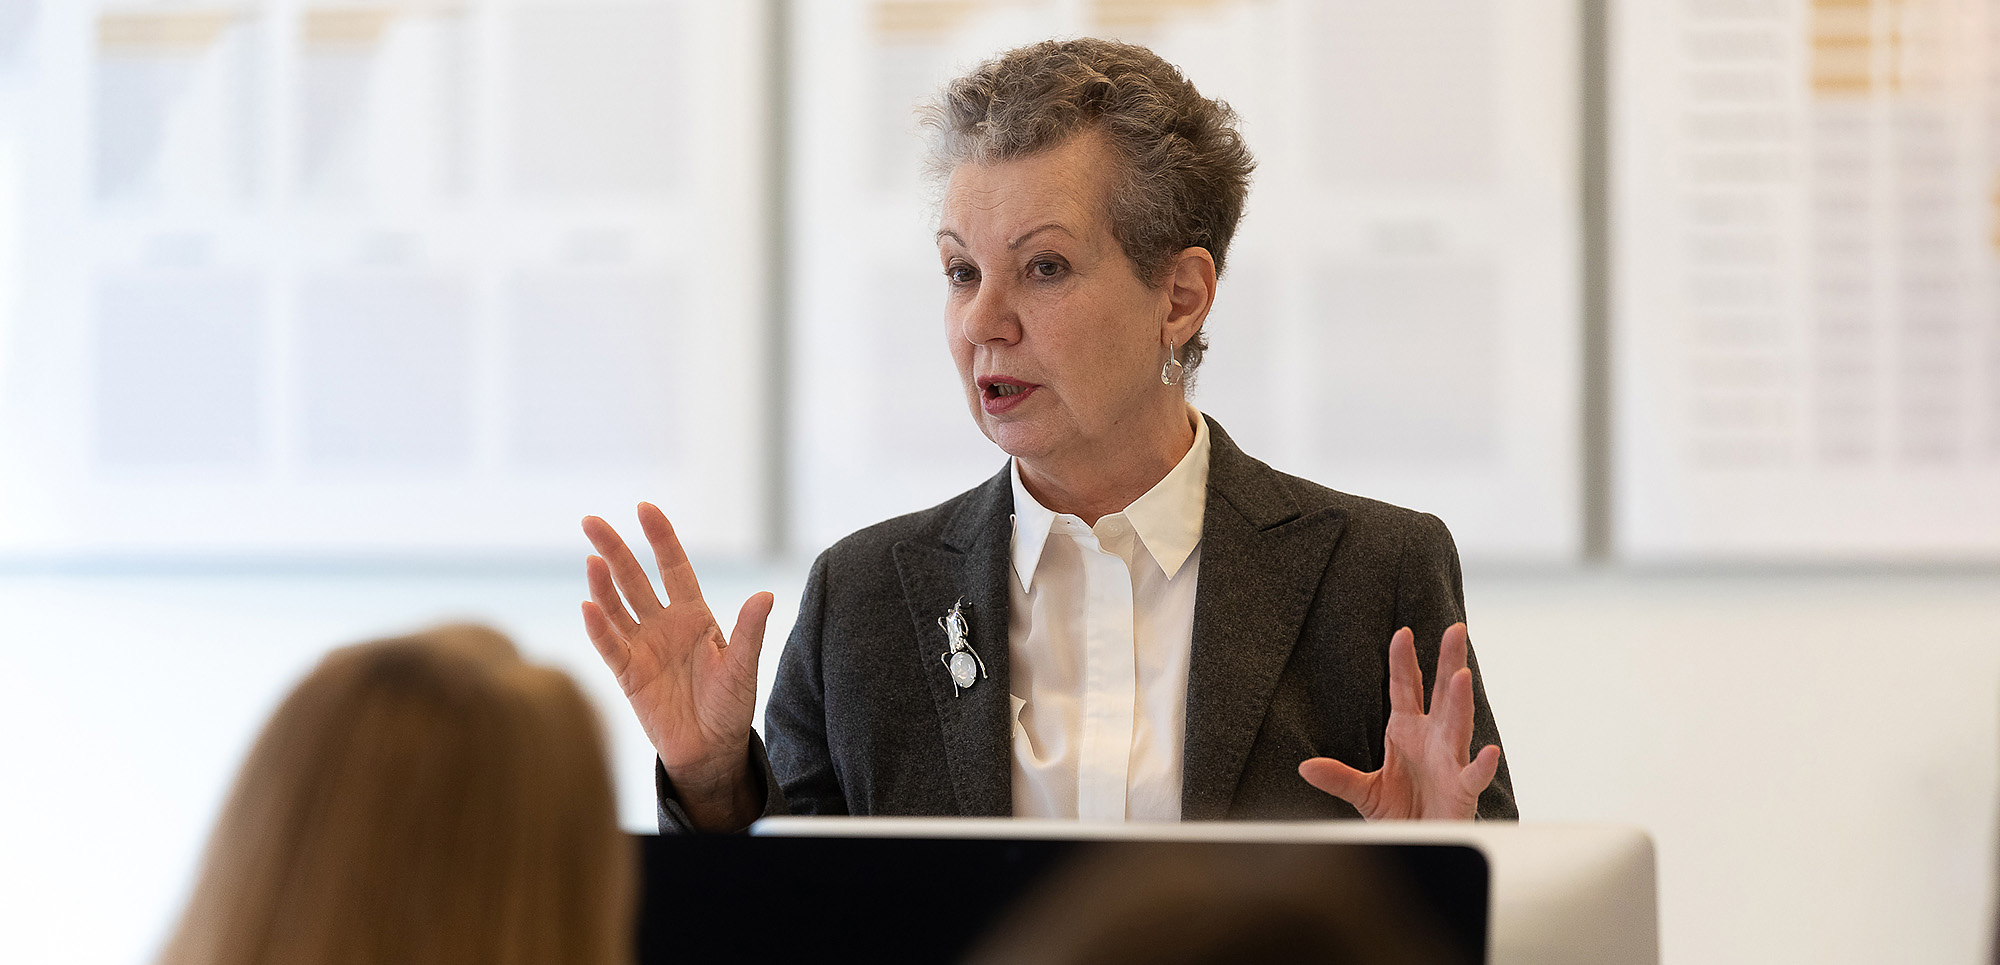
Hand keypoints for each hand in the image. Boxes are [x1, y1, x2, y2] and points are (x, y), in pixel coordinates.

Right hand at [581, 503, 774, 830]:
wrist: (711, 749)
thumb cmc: (730, 706)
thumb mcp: (744, 667)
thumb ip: (750, 631)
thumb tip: (766, 594)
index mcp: (694, 616)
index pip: (674, 567)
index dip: (661, 538)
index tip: (644, 508)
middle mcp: (664, 625)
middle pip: (635, 579)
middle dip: (615, 549)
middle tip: (592, 521)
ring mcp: (642, 647)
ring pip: (617, 607)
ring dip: (602, 584)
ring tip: (591, 558)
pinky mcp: (628, 675)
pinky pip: (610, 647)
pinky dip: (599, 628)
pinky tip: (589, 607)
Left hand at [1298, 623, 1499, 819]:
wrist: (1420, 840)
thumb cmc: (1399, 810)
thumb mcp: (1363, 791)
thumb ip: (1338, 777)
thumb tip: (1305, 767)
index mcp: (1407, 730)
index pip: (1406, 688)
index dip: (1404, 661)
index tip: (1401, 632)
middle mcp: (1433, 738)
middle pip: (1442, 693)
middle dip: (1448, 661)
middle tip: (1455, 630)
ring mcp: (1450, 760)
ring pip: (1458, 724)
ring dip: (1460, 701)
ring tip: (1460, 675)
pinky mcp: (1463, 789)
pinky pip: (1474, 774)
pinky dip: (1481, 764)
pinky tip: (1488, 751)